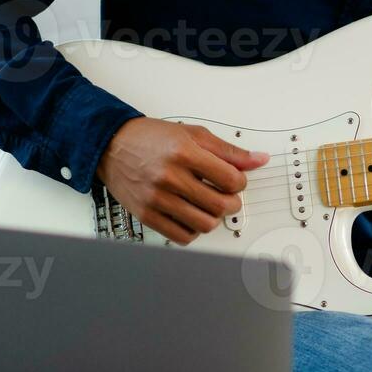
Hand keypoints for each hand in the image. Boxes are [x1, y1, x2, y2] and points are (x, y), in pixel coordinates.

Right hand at [97, 117, 269, 244]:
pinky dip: (193, 230)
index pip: (231, 180)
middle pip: (220, 206)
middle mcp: (170, 177)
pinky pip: (181, 236)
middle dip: (231, 203)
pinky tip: (192, 216)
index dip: (240, 182)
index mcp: (184, 153)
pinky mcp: (147, 215)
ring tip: (209, 205)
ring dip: (214, 218)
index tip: (235, 180)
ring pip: (204, 224)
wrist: (113, 145)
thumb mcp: (194, 134)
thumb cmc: (152, 138)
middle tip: (227, 196)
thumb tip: (258, 160)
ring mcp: (157, 199)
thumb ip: (228, 150)